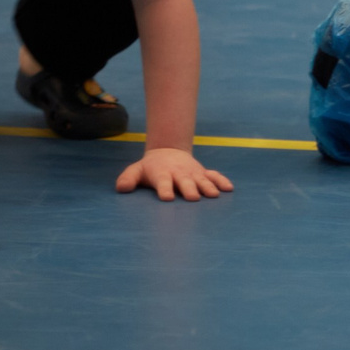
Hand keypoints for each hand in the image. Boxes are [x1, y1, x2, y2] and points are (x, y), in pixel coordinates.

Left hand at [116, 146, 234, 201]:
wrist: (168, 151)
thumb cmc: (150, 168)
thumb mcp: (136, 170)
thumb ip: (128, 178)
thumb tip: (121, 188)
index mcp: (162, 174)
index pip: (163, 182)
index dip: (165, 189)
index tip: (167, 198)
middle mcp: (179, 173)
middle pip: (185, 181)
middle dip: (189, 189)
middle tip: (193, 198)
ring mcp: (193, 173)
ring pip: (202, 179)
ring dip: (208, 187)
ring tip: (213, 195)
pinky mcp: (203, 173)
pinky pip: (214, 176)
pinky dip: (221, 181)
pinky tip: (229, 189)